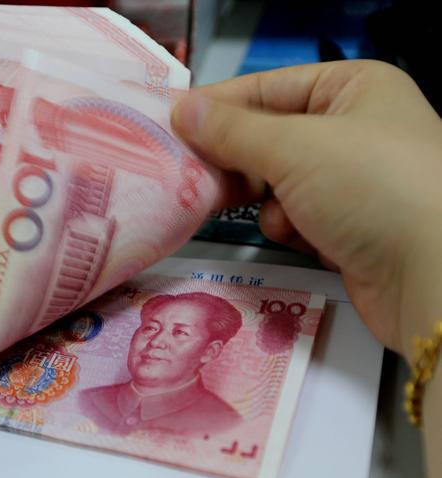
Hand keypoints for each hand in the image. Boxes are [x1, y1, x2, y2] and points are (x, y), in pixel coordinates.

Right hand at [172, 60, 441, 356]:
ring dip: (260, 195)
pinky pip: (294, 215)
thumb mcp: (294, 147)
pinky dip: (285, 224)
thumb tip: (183, 110)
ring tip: (237, 204)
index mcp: (352, 89)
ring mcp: (351, 181)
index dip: (218, 105)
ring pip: (276, 180)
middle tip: (186, 172)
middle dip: (233, 158)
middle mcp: (353, 130)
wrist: (432, 278)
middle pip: (269, 137)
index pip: (268, 88)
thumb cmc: (371, 188)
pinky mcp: (346, 227)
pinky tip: (293, 232)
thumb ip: (232, 131)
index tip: (171, 122)